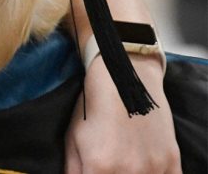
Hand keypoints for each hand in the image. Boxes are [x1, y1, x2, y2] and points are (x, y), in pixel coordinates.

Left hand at [65, 55, 181, 172]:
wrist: (123, 79)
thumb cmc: (93, 108)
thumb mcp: (72, 139)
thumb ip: (72, 171)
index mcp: (100, 168)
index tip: (93, 169)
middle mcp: (129, 172)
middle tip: (106, 164)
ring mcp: (153, 167)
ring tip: (123, 158)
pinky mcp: (172, 161)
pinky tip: (142, 165)